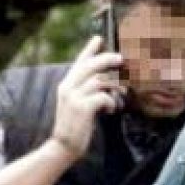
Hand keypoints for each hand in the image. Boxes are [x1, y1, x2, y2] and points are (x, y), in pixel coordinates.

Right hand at [51, 36, 123, 157]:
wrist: (64, 145)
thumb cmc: (77, 125)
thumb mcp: (80, 104)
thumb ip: (89, 91)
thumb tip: (108, 83)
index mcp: (67, 85)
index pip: (79, 62)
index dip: (89, 50)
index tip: (99, 38)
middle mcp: (68, 87)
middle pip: (90, 66)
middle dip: (107, 60)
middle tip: (121, 59)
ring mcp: (73, 97)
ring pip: (99, 81)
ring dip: (115, 86)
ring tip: (121, 93)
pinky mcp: (81, 108)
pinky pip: (102, 96)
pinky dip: (111, 102)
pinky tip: (110, 109)